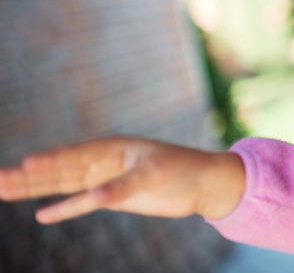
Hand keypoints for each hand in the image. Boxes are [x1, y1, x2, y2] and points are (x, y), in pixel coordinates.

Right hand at [0, 137, 244, 223]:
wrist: (204, 183)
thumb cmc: (183, 169)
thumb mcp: (153, 175)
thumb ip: (122, 186)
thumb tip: (94, 197)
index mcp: (112, 147)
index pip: (74, 155)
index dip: (50, 161)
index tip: (25, 164)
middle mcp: (103, 161)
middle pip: (59, 170)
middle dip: (28, 176)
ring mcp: (105, 178)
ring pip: (64, 185)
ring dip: (35, 189)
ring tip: (3, 190)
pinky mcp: (112, 196)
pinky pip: (81, 202)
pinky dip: (63, 208)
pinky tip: (41, 214)